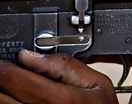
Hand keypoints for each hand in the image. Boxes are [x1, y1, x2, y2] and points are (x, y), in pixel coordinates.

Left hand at [0, 50, 116, 103]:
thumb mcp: (98, 84)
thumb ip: (67, 66)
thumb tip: (33, 55)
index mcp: (60, 99)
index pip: (12, 77)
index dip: (5, 66)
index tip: (7, 61)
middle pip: (0, 93)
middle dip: (3, 79)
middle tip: (11, 74)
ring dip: (4, 93)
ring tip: (16, 88)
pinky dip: (11, 103)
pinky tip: (21, 99)